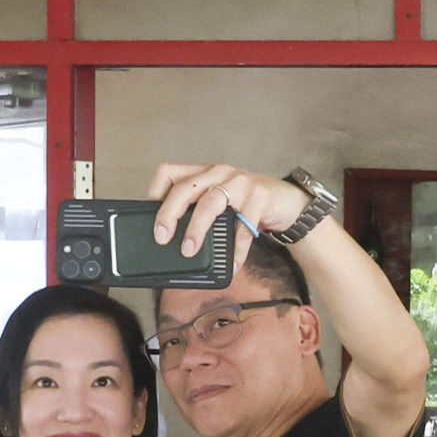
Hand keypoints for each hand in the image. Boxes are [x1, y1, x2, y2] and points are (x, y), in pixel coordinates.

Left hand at [146, 162, 307, 254]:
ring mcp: (241, 183)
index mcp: (204, 173)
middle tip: (161, 237)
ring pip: (210, 203)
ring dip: (196, 229)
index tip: (148, 214)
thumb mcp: (220, 199)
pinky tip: (231, 265)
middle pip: (185, 188)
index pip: (170, 172)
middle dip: (169, 213)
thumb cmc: (248, 203)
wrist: (289, 201)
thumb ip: (198, 208)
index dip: (155, 191)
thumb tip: (170, 238)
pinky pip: (243, 226)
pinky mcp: (260, 198)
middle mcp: (220, 173)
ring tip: (188, 250)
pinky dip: (236, 249)